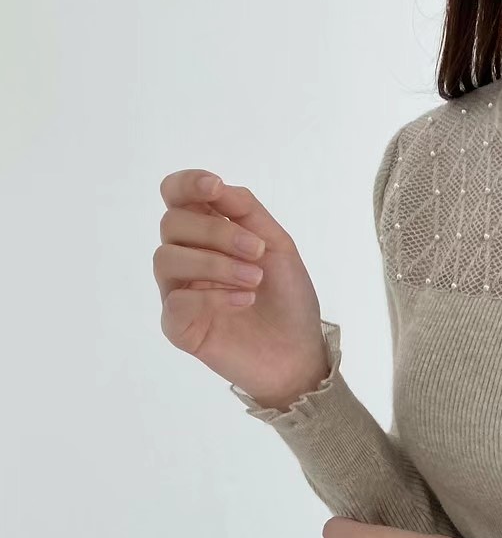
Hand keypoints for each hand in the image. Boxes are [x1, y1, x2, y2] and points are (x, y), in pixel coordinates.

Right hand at [155, 168, 328, 410]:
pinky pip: (176, 300)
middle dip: (216, 232)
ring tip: (254, 280)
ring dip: (215, 263)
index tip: (214, 188)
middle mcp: (185, 258)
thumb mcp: (277, 245)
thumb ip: (246, 211)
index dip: (187, 184)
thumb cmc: (288, 298)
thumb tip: (217, 185)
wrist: (298, 352)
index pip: (175, 196)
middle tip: (256, 252)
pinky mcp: (178, 326)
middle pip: (172, 223)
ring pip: (166, 258)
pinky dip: (212, 296)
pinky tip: (244, 302)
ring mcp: (177, 291)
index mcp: (206, 234)